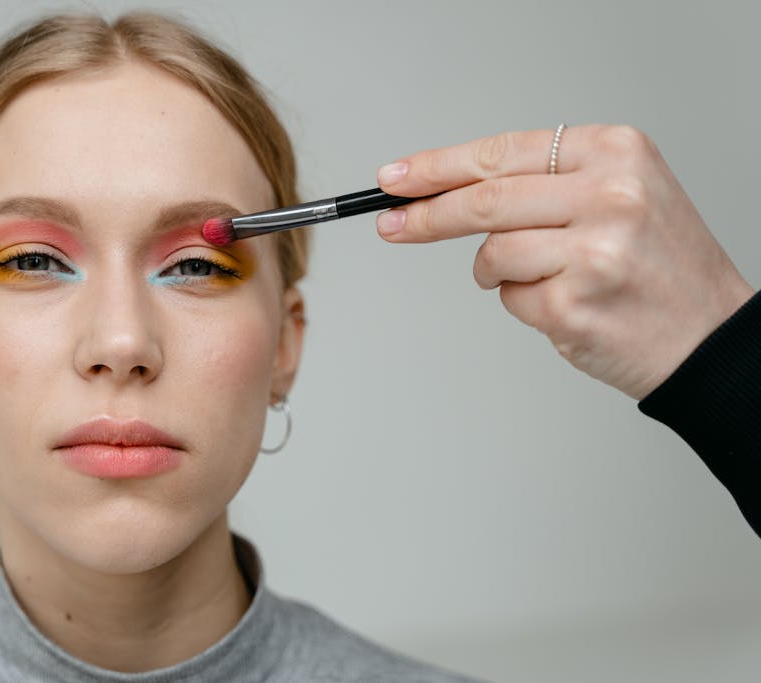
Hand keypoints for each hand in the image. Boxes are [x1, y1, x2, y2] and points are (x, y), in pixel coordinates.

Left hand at [375, 125, 754, 398]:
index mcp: (616, 153)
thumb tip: (445, 189)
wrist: (710, 338)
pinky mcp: (574, 306)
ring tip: (547, 278)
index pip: (502, 153)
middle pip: (483, 200)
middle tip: (391, 225)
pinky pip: (510, 299)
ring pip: (492, 254)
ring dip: (496, 272)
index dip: (438, 167)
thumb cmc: (659, 266)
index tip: (396, 179)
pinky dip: (524, 303)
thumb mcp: (620, 194)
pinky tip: (570, 304)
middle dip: (426, 216)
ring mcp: (592, 252)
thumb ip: (543, 184)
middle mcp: (609, 195)